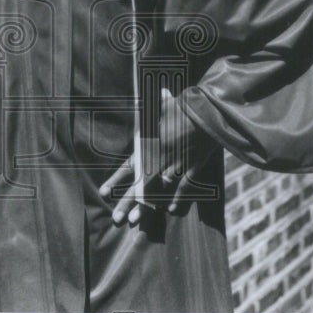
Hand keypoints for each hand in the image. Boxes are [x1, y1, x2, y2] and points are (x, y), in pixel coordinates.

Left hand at [99, 88, 215, 224]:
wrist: (208, 111)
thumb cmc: (185, 106)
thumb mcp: (167, 105)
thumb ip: (160, 104)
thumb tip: (161, 92)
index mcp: (150, 144)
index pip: (130, 165)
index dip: (116, 180)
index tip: (104, 192)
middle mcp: (161, 157)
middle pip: (141, 184)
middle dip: (128, 202)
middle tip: (116, 219)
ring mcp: (178, 164)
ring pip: (159, 190)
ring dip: (147, 207)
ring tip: (136, 221)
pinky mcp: (194, 166)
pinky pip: (184, 187)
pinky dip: (178, 199)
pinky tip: (170, 211)